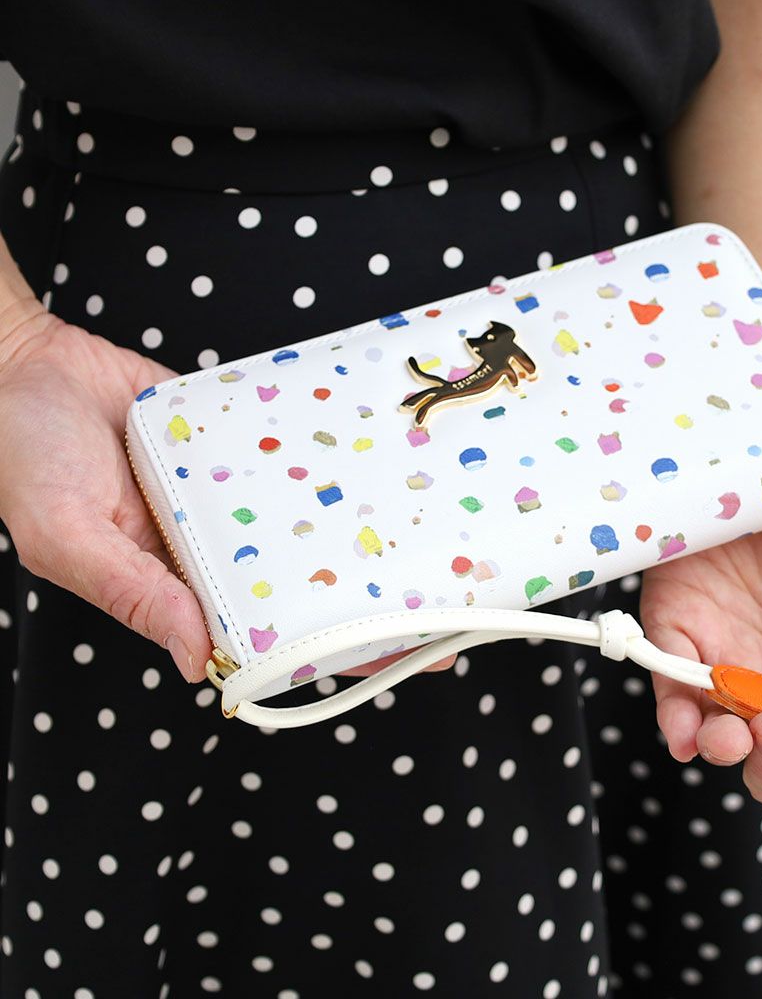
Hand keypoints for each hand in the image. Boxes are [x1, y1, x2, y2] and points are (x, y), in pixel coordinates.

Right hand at [0, 310, 452, 682]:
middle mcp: (217, 548)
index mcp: (182, 587)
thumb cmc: (25, 461)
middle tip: (450, 594)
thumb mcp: (69, 538)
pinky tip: (383, 470)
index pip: (272, 634)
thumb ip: (135, 595)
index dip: (337, 648)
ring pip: (309, 520)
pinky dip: (329, 464)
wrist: (23, 368)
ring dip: (363, 529)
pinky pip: (291, 458)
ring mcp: (232, 496)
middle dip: (374, 593)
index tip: (407, 653)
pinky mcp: (238, 446)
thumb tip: (198, 661)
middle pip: (308, 581)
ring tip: (434, 537)